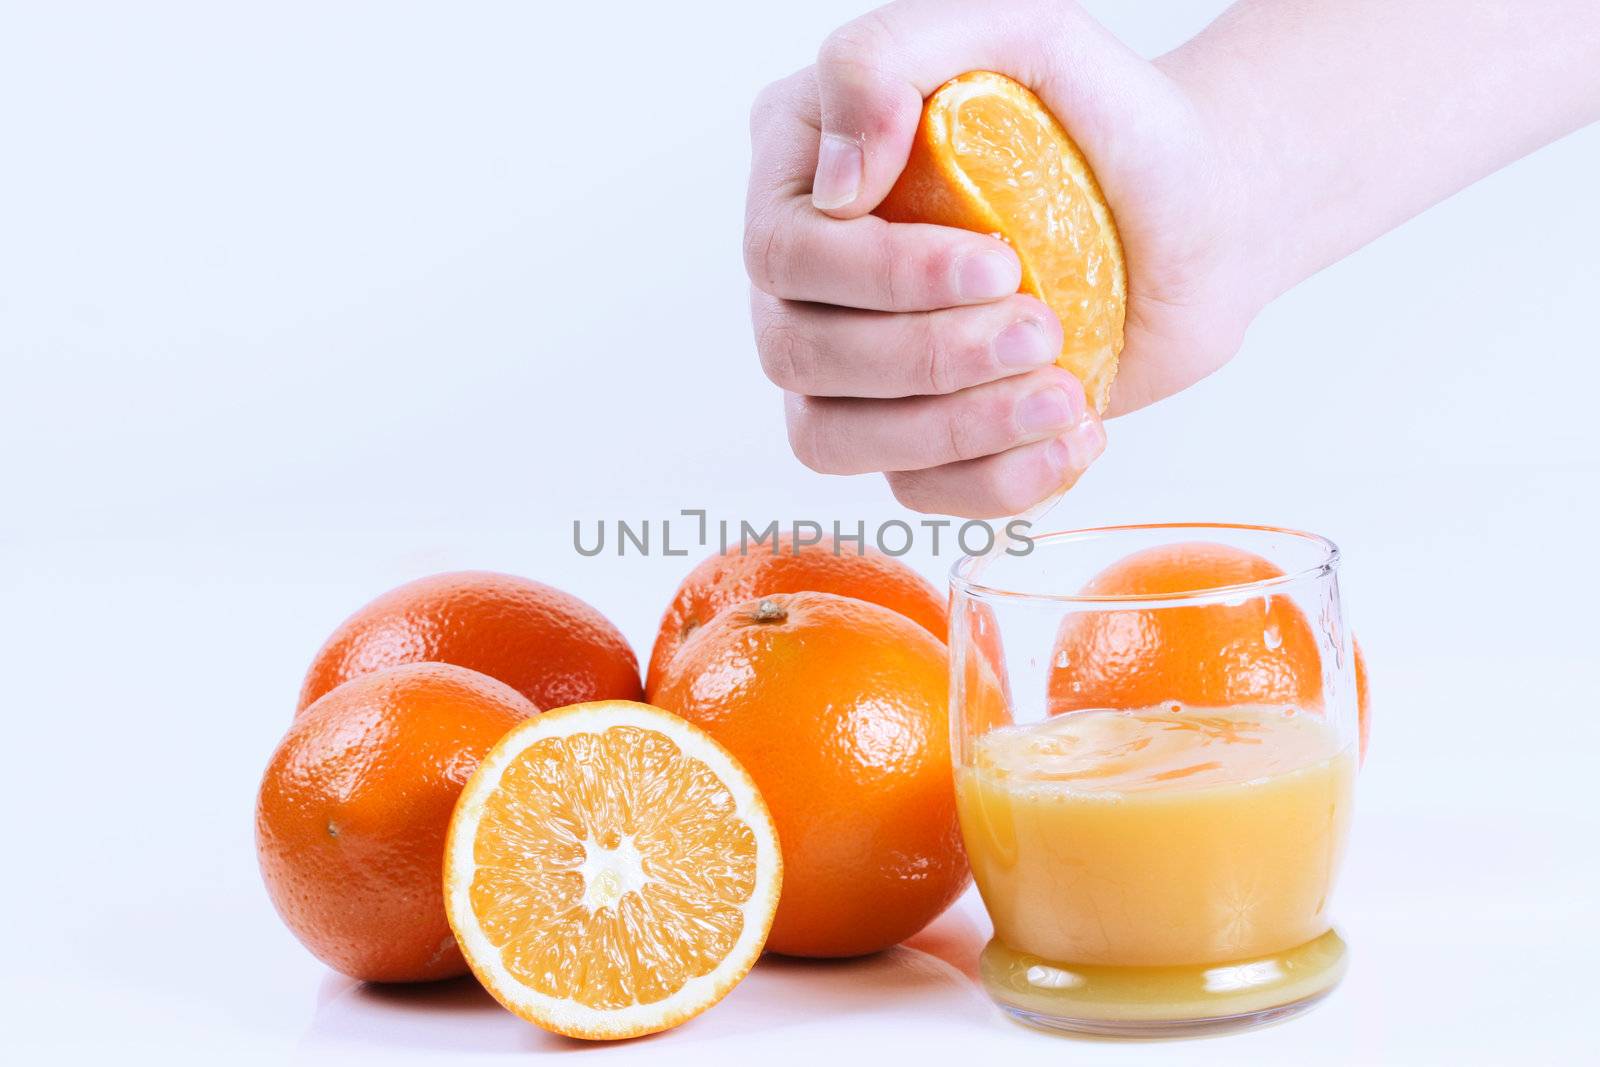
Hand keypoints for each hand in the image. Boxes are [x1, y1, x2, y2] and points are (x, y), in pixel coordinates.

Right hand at [744, 0, 1258, 516]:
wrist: (1204, 217)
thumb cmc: (1112, 125)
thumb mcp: (1023, 36)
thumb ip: (893, 55)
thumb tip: (835, 180)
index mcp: (808, 166)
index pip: (784, 249)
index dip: (880, 276)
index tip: (999, 261)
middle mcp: (812, 269)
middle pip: (796, 352)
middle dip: (926, 356)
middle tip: (1042, 325)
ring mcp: (854, 360)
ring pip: (833, 437)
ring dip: (953, 429)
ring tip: (1062, 394)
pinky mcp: (916, 432)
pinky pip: (908, 491)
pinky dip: (991, 480)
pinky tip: (1068, 434)